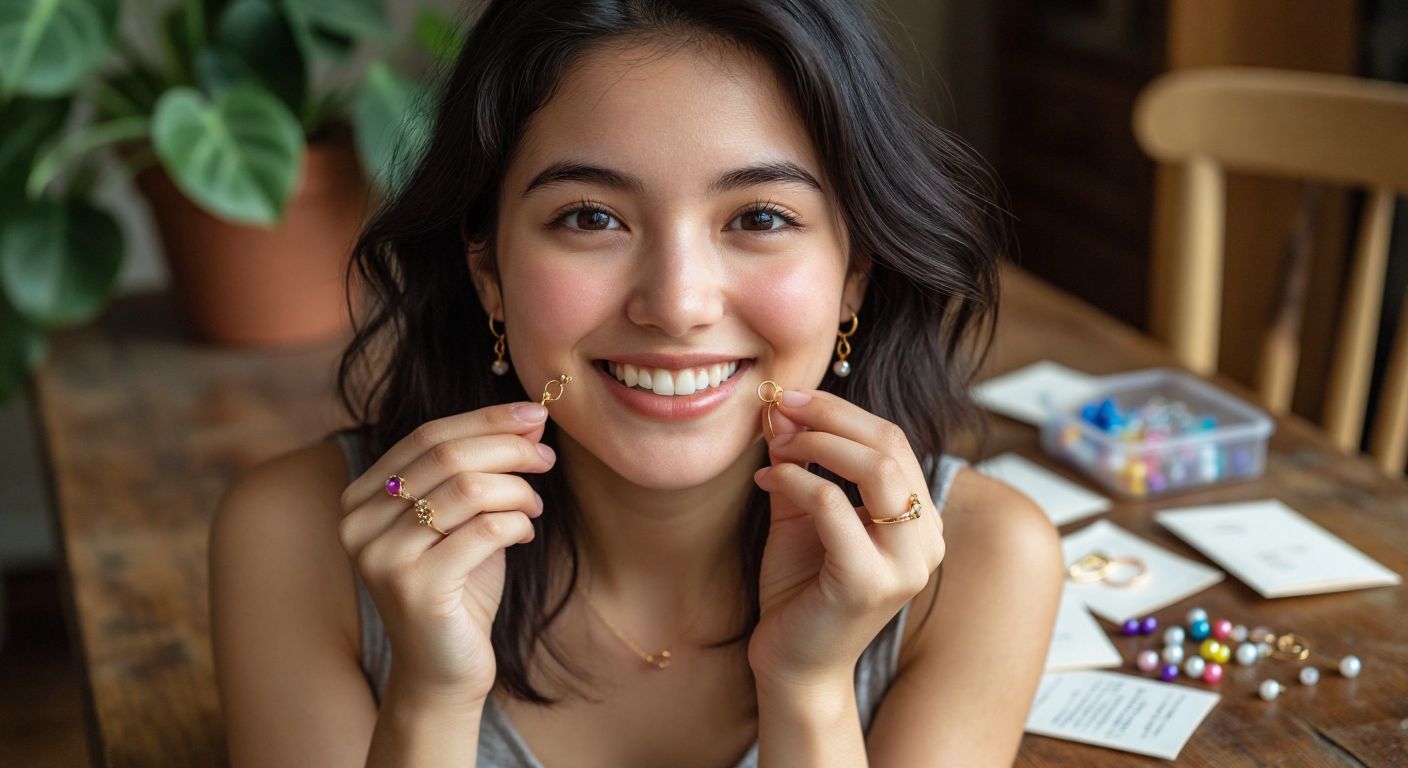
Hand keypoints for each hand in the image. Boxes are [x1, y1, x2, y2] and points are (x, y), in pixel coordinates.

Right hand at [337, 402, 555, 704]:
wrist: (443, 670)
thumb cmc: (458, 587)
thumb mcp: (469, 517)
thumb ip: (487, 467)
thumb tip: (531, 416)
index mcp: (361, 497)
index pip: (427, 436)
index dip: (485, 419)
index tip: (534, 413)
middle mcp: (359, 523)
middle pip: (447, 457)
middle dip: (509, 448)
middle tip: (547, 457)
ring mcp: (383, 557)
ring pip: (468, 489)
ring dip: (517, 490)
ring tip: (534, 506)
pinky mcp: (415, 588)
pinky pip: (485, 530)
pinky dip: (518, 524)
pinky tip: (525, 534)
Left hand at [747, 389, 944, 688]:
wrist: (793, 666)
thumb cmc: (800, 591)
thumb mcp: (801, 515)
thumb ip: (799, 466)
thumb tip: (781, 411)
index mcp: (920, 521)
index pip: (892, 442)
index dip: (841, 411)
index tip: (793, 397)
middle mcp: (926, 541)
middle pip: (889, 446)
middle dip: (830, 416)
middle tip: (781, 405)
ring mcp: (905, 565)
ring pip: (876, 469)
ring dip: (818, 444)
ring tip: (777, 442)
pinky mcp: (868, 583)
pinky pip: (834, 507)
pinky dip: (797, 482)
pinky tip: (768, 480)